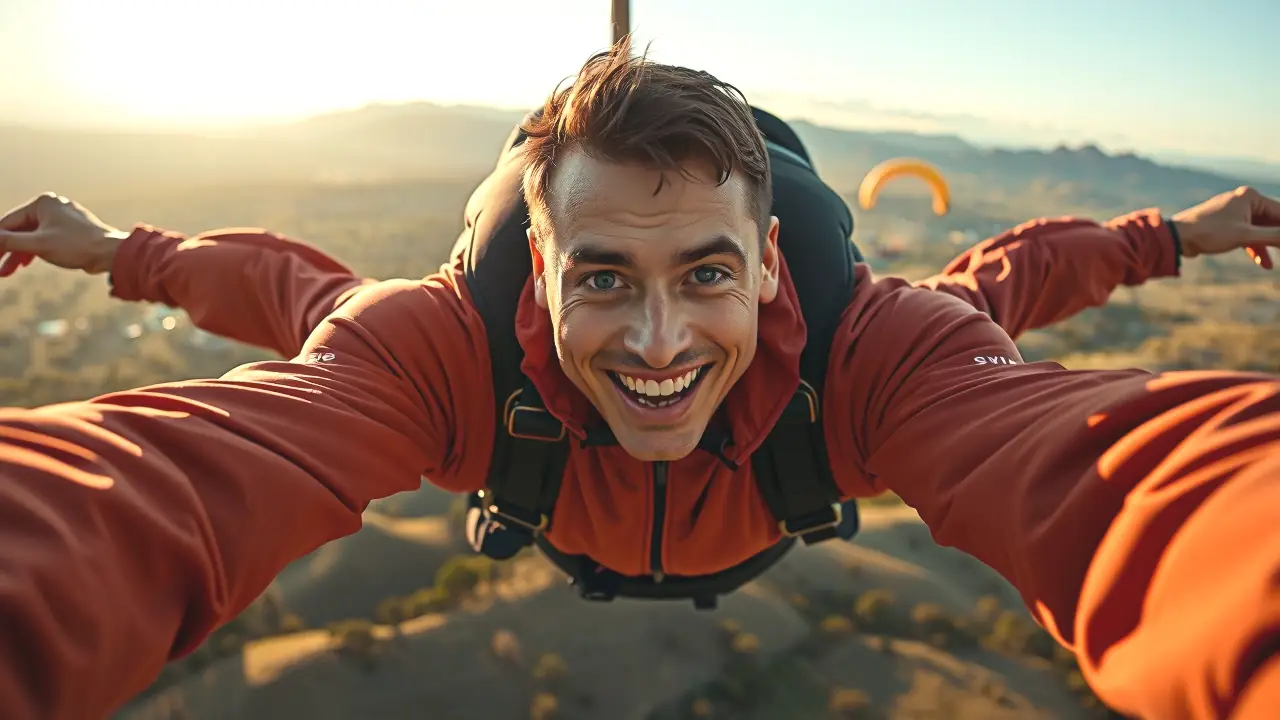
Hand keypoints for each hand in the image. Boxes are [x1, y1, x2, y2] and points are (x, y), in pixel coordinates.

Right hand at [0, 193, 128, 276]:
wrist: (111, 253)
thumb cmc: (77, 245)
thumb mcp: (38, 245)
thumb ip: (9, 242)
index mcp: (42, 203)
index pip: (9, 222)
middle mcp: (52, 206)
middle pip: (20, 230)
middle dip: (7, 251)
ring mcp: (62, 217)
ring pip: (33, 236)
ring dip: (19, 254)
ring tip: (6, 272)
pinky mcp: (70, 230)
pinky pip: (45, 239)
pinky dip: (35, 251)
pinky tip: (25, 263)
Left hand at [1171, 186, 1278, 269]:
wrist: (1177, 237)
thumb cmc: (1210, 232)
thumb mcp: (1246, 236)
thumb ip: (1274, 236)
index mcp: (1250, 197)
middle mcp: (1243, 201)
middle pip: (1270, 221)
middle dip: (1278, 238)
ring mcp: (1234, 213)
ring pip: (1259, 230)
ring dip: (1268, 246)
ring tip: (1272, 263)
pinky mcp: (1226, 225)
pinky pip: (1246, 235)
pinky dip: (1254, 248)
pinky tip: (1263, 263)